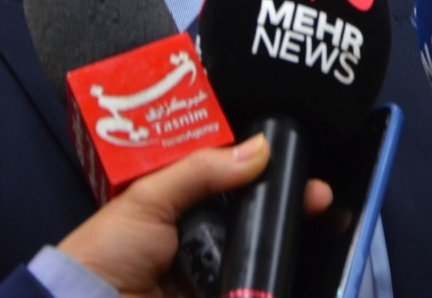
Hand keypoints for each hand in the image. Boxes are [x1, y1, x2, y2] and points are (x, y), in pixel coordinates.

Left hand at [56, 134, 332, 297]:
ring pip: (258, 251)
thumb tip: (259, 148)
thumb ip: (201, 171)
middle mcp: (197, 235)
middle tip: (318, 195)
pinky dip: (275, 274)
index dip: (261, 169)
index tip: (294, 160)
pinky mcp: (220, 296)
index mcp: (177, 203)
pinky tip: (301, 259)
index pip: (228, 179)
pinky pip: (254, 284)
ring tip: (324, 221)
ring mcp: (209, 271)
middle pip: (250, 214)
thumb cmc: (108, 250)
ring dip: (287, 237)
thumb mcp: (149, 198)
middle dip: (285, 202)